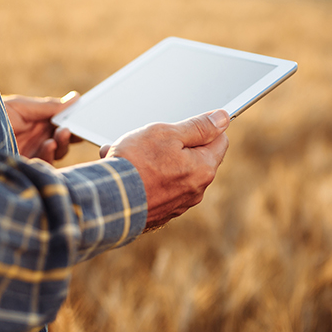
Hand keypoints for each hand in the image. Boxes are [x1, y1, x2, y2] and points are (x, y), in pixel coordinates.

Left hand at [3, 92, 80, 162]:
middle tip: (68, 130)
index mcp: (39, 122)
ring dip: (61, 144)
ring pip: (58, 153)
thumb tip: (76, 98)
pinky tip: (49, 145)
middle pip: (63, 140)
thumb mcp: (22, 106)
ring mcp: (33, 152)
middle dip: (70, 135)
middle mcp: (38, 138)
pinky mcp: (27, 165)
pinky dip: (50, 155)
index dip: (74, 123)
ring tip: (58, 136)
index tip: (83, 120)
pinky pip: (45, 164)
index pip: (63, 124)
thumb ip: (49, 106)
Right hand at [100, 110, 229, 229]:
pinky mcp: (160, 213)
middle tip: (150, 138)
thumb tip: (223, 118)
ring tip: (128, 153)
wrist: (108, 200)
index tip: (186, 124)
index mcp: (203, 169)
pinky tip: (125, 171)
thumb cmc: (136, 163)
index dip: (204, 128)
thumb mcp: (168, 134)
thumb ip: (198, 126)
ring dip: (155, 161)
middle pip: (195, 157)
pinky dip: (146, 178)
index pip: (220, 140)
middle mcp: (196, 190)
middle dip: (174, 144)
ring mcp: (178, 204)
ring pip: (173, 172)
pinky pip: (158, 188)